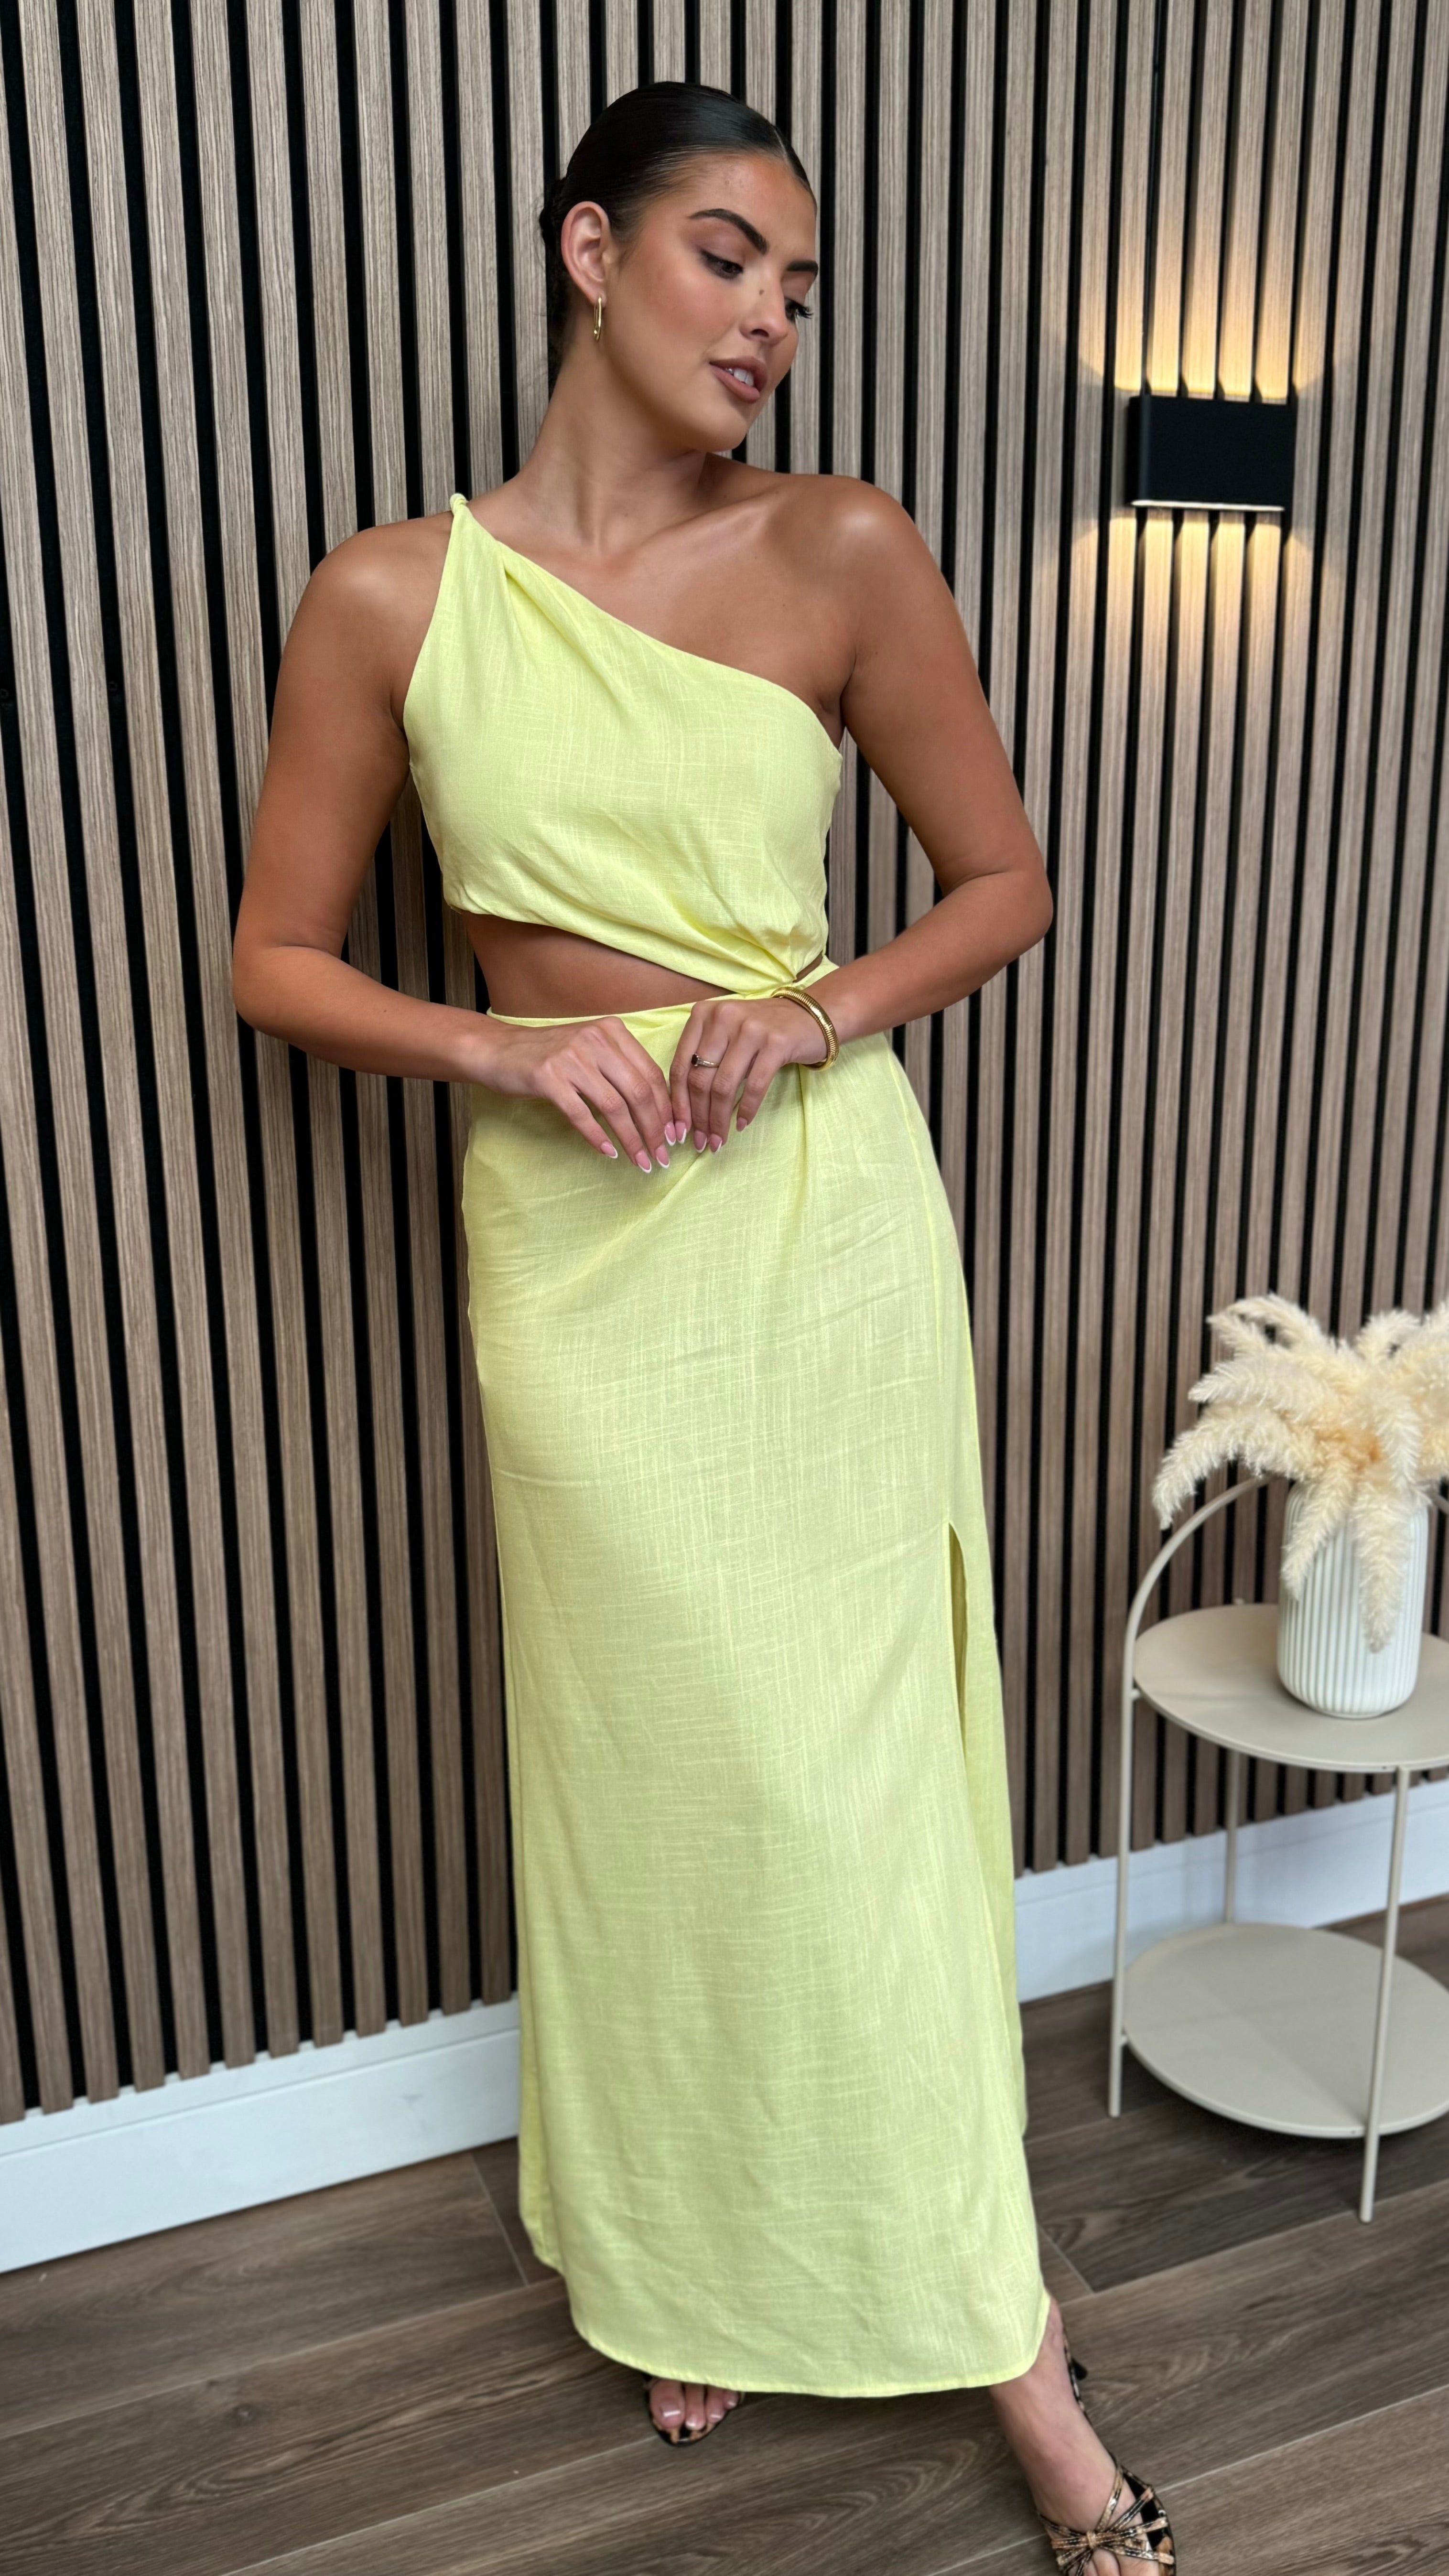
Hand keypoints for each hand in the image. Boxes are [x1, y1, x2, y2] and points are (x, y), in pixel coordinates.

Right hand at [478, 1016, 676, 1167]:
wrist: (500, 1049)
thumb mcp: (591, 1049)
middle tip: (662, 1156)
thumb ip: (621, 1068)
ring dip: (631, 1138)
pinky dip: (598, 1137)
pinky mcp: (548, 1077)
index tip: (674, 1135)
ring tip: (641, 1160)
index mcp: (612, 1031)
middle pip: (639, 1091)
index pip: (651, 1073)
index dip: (666, 1108)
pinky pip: (581, 1114)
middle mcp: (595, 1040)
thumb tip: (658, 1111)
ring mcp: (571, 1058)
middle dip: (655, 1129)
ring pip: (614, 1106)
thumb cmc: (550, 1054)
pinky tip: (609, 1152)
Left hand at [668, 993, 827, 1151]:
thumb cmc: (761, 1031)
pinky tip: (742, 1124)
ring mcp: (750, 1029)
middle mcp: (723, 1017)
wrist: (808, 1016)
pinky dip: (747, 1110)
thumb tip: (687, 1110)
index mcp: (703, 1014)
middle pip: (700, 1079)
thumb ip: (704, 1058)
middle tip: (702, 1141)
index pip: (680, 1066)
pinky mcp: (776, 1043)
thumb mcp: (725, 1034)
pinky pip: (754, 1086)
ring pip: (723, 1086)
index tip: (680, 1129)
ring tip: (719, 1140)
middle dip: (698, 1117)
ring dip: (719, 1120)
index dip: (679, 1103)